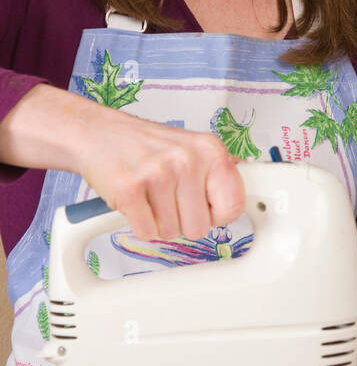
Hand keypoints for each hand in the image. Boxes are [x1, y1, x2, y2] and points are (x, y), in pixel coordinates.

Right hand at [0, 83, 246, 240]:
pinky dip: (139, 224)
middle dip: (182, 221)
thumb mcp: (193, 150)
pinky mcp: (129, 189)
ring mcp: (158, 172)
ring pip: (171, 232)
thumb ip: (218, 176)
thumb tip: (249, 203)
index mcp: (210, 150)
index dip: (215, 215)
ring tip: (149, 194)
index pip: (233, 207)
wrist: (98, 133)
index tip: (203, 206)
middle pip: (200, 228)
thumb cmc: (147, 146)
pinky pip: (146, 232)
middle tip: (167, 198)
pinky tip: (135, 200)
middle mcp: (187, 159)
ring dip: (158, 221)